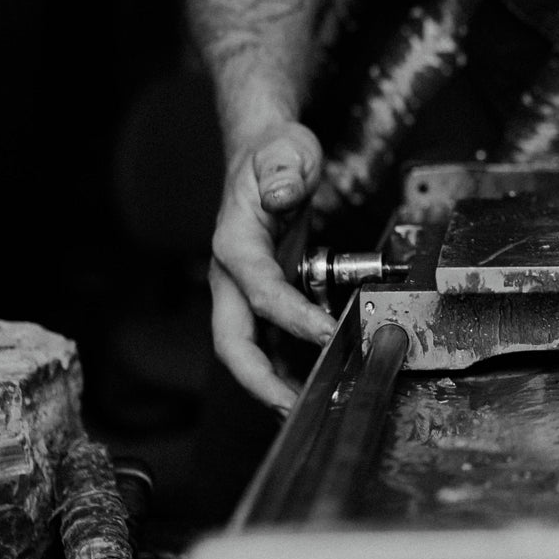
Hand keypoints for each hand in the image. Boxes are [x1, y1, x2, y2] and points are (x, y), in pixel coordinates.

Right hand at [209, 122, 335, 412]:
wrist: (263, 153)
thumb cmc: (274, 154)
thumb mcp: (285, 151)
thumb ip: (284, 172)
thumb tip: (279, 195)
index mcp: (234, 242)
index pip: (260, 289)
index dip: (291, 316)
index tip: (326, 333)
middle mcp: (231, 273)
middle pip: (232, 339)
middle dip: (259, 378)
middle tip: (294, 406)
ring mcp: (243, 288)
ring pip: (245, 347)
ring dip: (270, 381)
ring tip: (304, 407)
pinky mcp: (261, 293)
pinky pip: (267, 337)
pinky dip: (285, 362)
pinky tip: (311, 380)